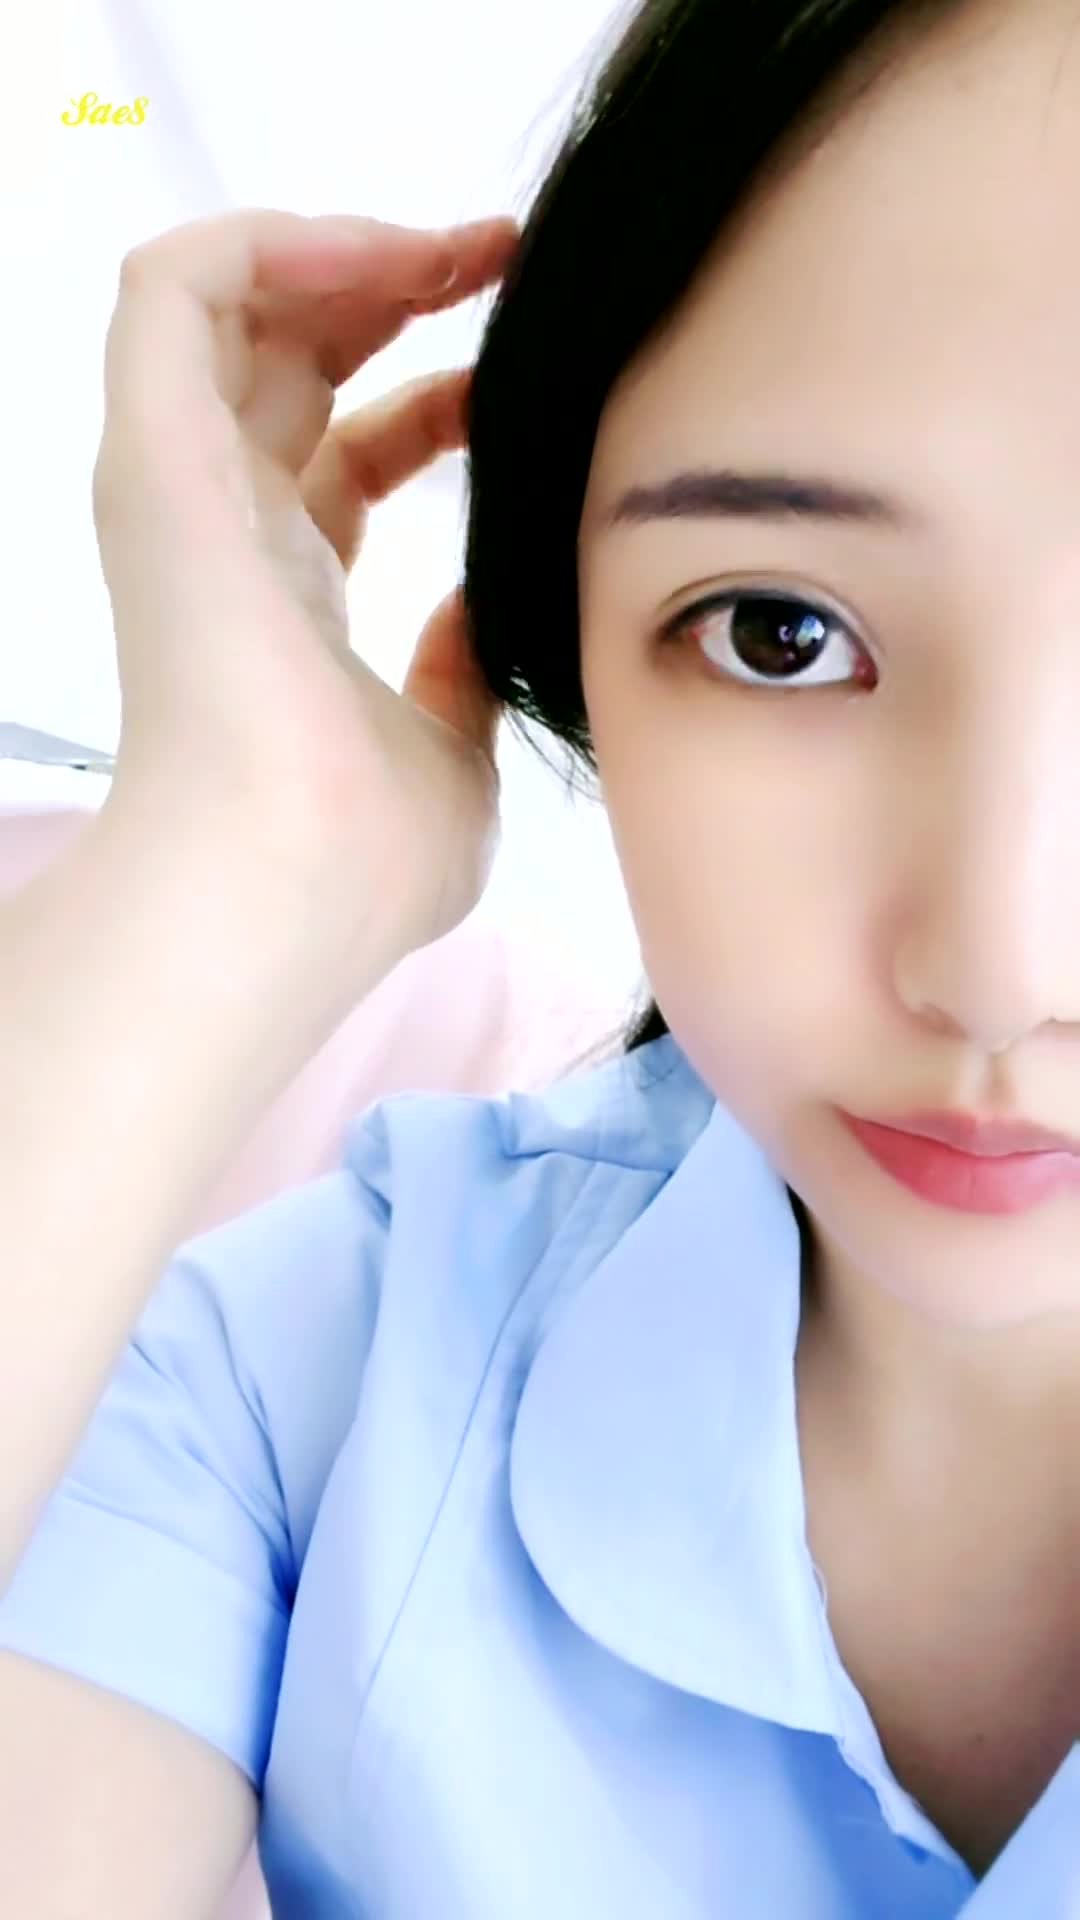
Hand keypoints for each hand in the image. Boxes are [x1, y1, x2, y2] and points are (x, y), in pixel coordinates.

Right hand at [91, 207, 519, 963]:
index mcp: (287, 596)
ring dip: (343, 251)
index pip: (349, 459)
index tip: (525, 373)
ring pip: (229, 306)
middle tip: (500, 258)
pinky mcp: (154, 454)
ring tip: (459, 244)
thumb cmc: (361, 858)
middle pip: (291, 364)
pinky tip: (382, 251)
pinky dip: (267, 240)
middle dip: (396, 291)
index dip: (436, 399)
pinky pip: (172, 287)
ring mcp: (179, 487)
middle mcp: (223, 529)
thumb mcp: (450, 756)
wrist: (286, 886)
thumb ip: (460, 671)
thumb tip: (482, 606)